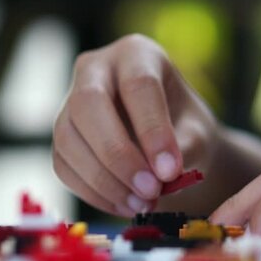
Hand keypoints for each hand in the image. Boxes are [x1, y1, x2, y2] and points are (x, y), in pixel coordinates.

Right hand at [53, 34, 219, 216]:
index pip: (138, 85)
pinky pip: (64, 166)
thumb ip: (186, 149)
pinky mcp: (62, 137)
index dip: (153, 130)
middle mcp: (95, 69)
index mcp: (137, 54)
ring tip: (143, 205)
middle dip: (119, 155)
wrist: (167, 143)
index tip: (170, 171)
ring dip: (104, 181)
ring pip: (68, 138)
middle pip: (89, 104)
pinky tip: (125, 206)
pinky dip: (93, 193)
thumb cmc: (185, 127)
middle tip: (151, 191)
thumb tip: (164, 176)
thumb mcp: (198, 133)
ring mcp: (70, 101)